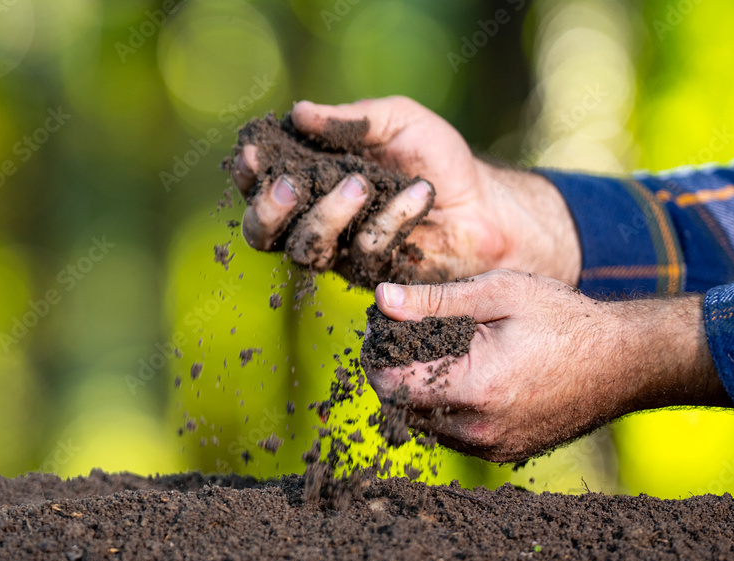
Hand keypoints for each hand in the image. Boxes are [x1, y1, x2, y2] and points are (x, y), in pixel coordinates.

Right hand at [232, 97, 582, 286]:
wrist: (484, 203)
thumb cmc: (436, 157)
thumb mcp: (397, 120)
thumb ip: (350, 119)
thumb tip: (299, 112)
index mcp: (310, 179)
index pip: (260, 184)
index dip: (249, 174)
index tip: (254, 153)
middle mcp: (315, 220)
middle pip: (262, 233)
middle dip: (270, 209)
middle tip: (291, 186)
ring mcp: (340, 253)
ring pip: (306, 250)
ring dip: (328, 216)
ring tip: (361, 184)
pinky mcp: (371, 276)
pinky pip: (365, 254)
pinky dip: (392, 218)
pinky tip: (421, 192)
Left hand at [363, 270, 729, 461]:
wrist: (628, 361)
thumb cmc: (565, 319)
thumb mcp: (498, 294)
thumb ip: (435, 301)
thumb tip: (382, 299)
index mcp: (474, 388)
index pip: (390, 385)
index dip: (378, 355)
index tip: (384, 329)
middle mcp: (479, 428)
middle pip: (403, 406)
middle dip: (396, 370)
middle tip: (407, 334)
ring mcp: (493, 447)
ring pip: (426, 424)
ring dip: (420, 391)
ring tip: (438, 352)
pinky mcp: (506, 454)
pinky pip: (454, 435)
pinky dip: (447, 407)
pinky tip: (465, 375)